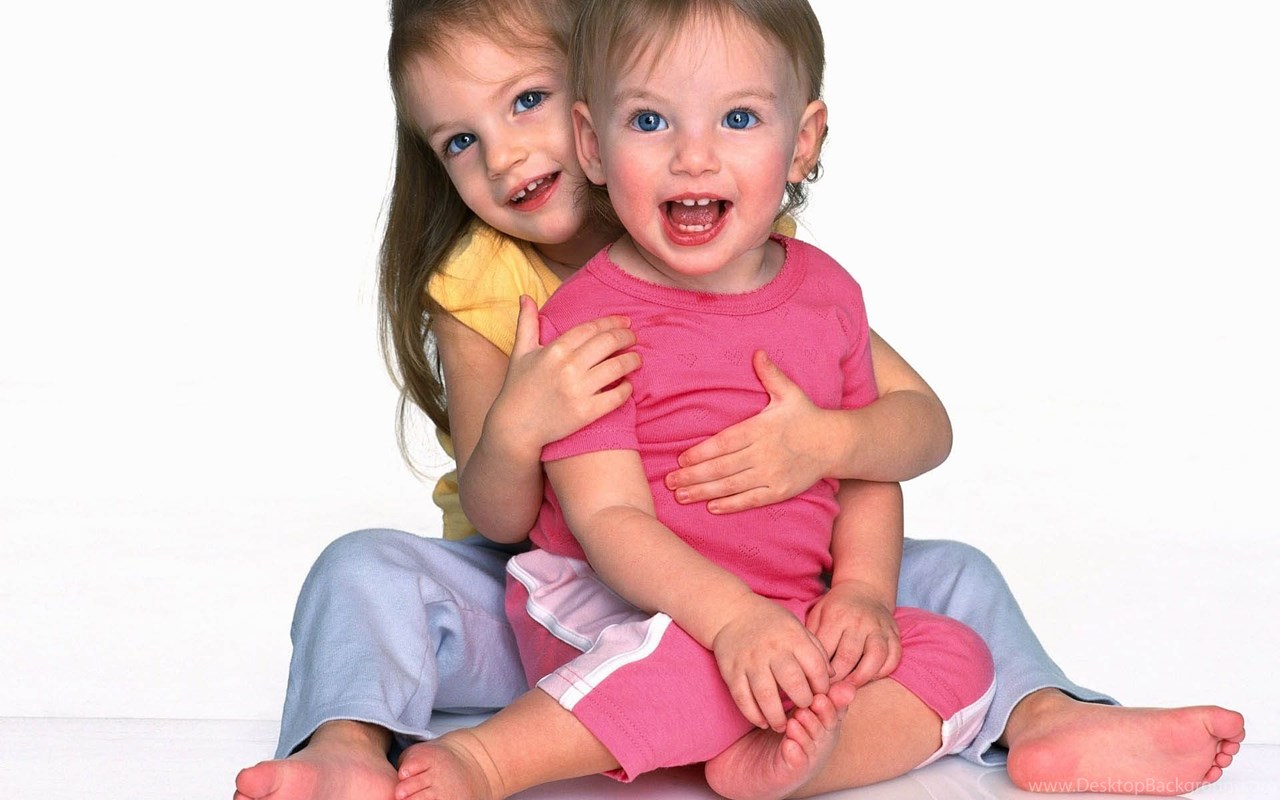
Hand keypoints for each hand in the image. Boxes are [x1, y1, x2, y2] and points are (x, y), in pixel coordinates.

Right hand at [490, 296, 640, 451]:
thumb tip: (525, 296)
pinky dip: (627, 389)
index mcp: (555, 350)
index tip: (625, 321)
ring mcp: (578, 390)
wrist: (515, 427)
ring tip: (637, 359)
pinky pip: (617, 397)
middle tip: (634, 337)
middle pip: (609, 343)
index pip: (591, 328)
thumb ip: (527, 322)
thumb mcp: (520, 352)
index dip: (612, 322)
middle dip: (627, 337)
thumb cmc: (517, 387)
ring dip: (632, 360)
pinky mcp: (586, 412)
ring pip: (618, 367)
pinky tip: (628, 385)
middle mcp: (568, 367)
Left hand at [666, 350, 829, 512]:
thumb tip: (757, 352)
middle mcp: (764, 453)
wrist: (835, 443)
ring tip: (681, 496)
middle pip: (722, 467)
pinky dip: (731, 505)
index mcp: (761, 429)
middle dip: (693, 475)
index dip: (701, 452)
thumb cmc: (806, 416)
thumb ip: (770, 374)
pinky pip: (751, 500)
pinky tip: (711, 507)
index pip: (725, 442)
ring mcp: (772, 474)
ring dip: (704, 492)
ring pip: (732, 486)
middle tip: (669, 482)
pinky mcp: (780, 490)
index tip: (680, 459)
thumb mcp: (789, 392)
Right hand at [712, 595, 831, 730]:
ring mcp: (750, 660)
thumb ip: (816, 651)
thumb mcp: (797, 628)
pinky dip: (753, 715)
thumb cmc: (771, 624)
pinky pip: (743, 699)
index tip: (821, 696)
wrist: (732, 612)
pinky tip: (762, 721)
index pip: (815, 667)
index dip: (822, 687)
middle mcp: (772, 649)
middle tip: (804, 711)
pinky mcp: (731, 671)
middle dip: (803, 703)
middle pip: (793, 683)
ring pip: (766, 696)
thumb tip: (833, 678)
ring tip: (783, 726)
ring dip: (777, 717)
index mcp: (793, 637)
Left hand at [805, 581, 900, 685]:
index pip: (826, 649)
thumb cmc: (836, 608)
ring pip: (875, 658)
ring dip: (862, 678)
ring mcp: (879, 627)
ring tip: (850, 689)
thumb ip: (812, 637)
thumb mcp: (818, 614)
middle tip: (830, 693)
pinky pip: (893, 657)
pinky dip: (883, 671)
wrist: (865, 590)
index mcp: (836, 616)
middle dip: (838, 679)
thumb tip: (805, 666)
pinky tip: (870, 678)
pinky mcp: (894, 634)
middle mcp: (859, 621)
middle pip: (848, 657)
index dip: (819, 671)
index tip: (813, 684)